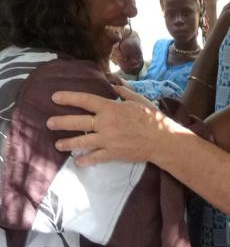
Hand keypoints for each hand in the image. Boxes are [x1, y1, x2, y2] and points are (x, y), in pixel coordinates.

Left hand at [47, 88, 170, 165]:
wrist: (162, 140)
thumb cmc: (152, 117)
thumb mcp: (139, 99)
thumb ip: (124, 92)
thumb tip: (113, 85)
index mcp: (112, 108)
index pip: (86, 101)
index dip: (69, 98)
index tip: (55, 97)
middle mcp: (106, 123)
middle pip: (78, 122)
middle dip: (61, 122)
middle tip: (49, 123)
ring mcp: (107, 140)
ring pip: (82, 141)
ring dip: (68, 143)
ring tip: (58, 144)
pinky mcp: (112, 154)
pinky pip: (94, 157)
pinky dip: (84, 160)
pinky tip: (77, 161)